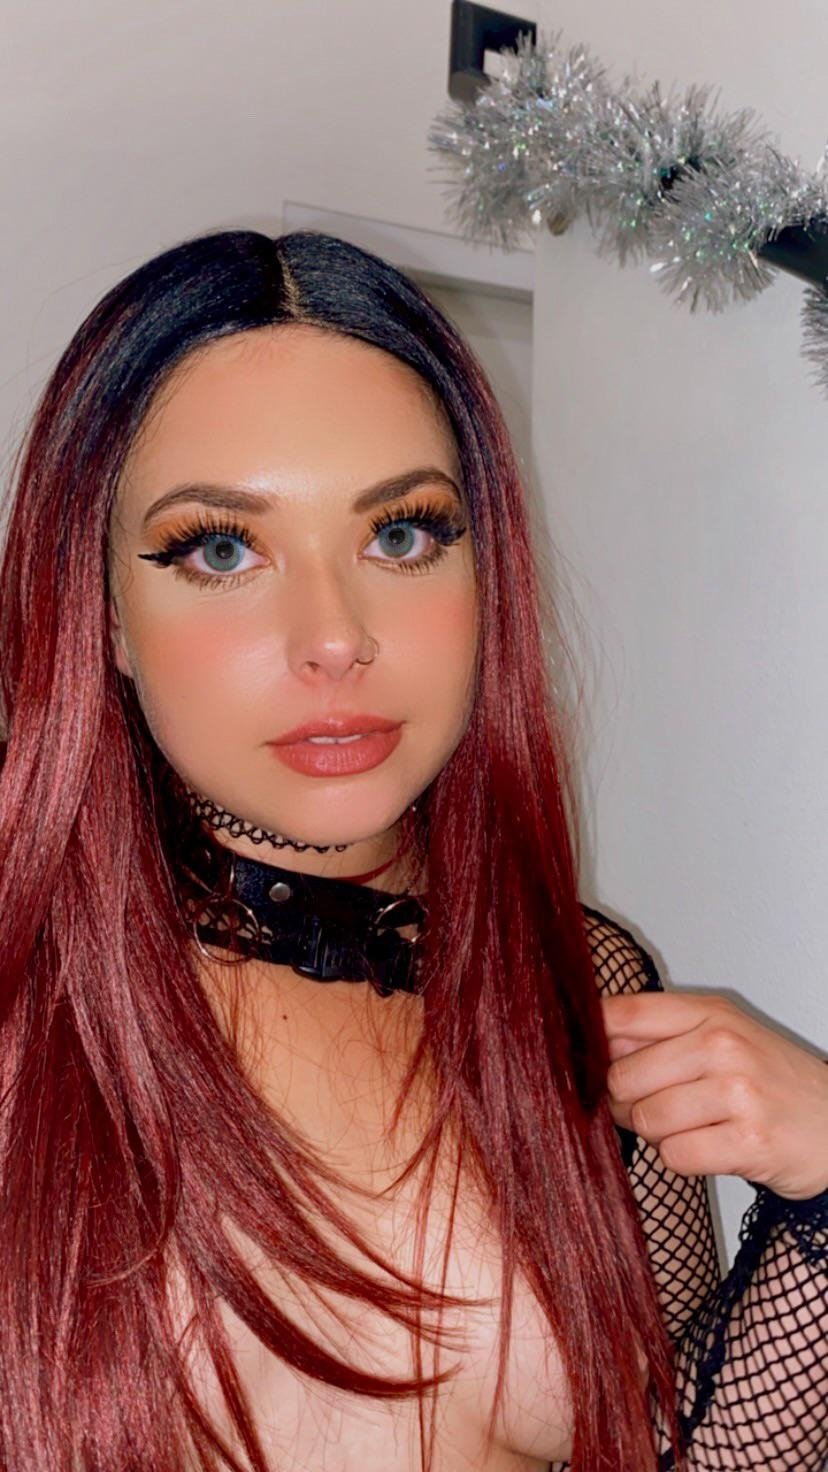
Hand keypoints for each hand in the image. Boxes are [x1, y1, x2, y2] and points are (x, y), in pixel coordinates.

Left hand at [601, 989, 827, 1200]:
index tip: (585, 1060)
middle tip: (651, 1107)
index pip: (622, 1014)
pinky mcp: (749, 1142)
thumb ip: (660, 1036)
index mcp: (711, 1014)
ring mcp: (739, 1093)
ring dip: (656, 1134)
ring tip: (688, 1128)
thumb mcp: (723, 1039)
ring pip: (647, 1120)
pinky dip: (681, 1160)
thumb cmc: (770, 1084)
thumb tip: (590, 1042)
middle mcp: (724, 1045)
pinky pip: (675, 1156)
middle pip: (622, 1076)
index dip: (591, 1042)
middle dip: (626, 1101)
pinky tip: (709, 1148)